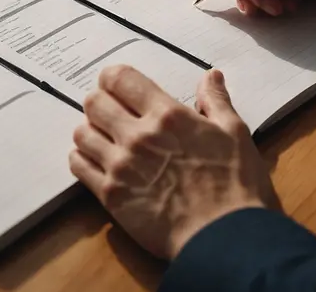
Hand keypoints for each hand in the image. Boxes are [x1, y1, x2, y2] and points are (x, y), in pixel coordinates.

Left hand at [69, 65, 278, 259]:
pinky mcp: (110, 196)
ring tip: (104, 139)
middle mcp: (137, 136)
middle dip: (100, 102)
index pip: (120, 79)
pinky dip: (82, 159)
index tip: (117, 85)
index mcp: (167, 116)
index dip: (113, 77)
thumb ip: (217, 101)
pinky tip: (96, 162)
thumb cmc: (237, 186)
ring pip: (81, 133)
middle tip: (111, 113)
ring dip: (90, 131)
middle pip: (94, 103)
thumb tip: (210, 76)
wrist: (226, 239)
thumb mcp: (235, 134)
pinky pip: (78, 166)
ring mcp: (120, 166)